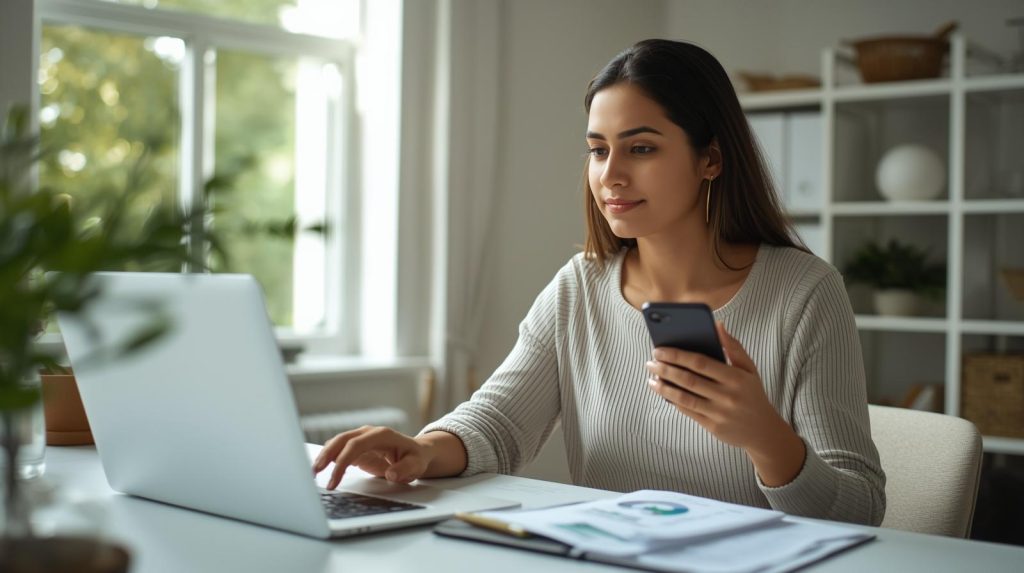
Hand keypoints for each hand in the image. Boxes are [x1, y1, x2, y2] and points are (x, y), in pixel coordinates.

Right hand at [312, 426, 432, 488]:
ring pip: (336, 443)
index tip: (334, 479)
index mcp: (381, 434)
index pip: (355, 445)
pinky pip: (338, 450)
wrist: (416, 452)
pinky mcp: (356, 447)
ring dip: (323, 456)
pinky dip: (328, 457)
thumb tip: (391, 474)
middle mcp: (368, 433)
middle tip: (314, 473)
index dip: (342, 461)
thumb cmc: (416, 457)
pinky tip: (320, 469)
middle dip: (326, 455)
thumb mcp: (417, 464)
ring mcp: (360, 438)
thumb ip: (405, 469)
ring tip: (313, 473)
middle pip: (341, 440)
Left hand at [644, 322, 804, 484]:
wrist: (763, 431)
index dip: (677, 355)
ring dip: (664, 387)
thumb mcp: (749, 368)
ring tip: (651, 378)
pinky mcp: (713, 427)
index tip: (660, 349)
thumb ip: (733, 346)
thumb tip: (717, 325)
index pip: (700, 363)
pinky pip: (688, 411)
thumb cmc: (752, 393)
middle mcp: (727, 396)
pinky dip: (672, 400)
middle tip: (650, 361)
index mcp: (736, 377)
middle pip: (688, 380)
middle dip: (665, 369)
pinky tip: (663, 391)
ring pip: (684, 397)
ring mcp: (719, 413)